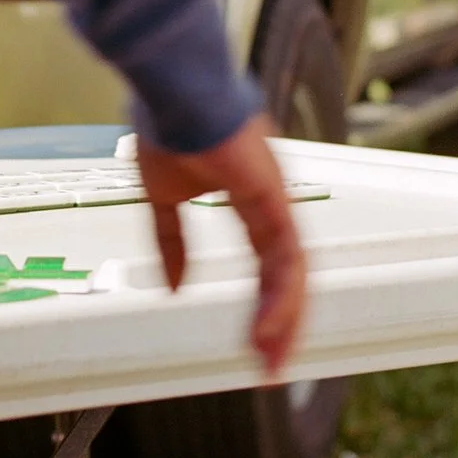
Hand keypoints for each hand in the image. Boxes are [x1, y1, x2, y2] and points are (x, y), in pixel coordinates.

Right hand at [137, 113, 308, 374]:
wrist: (170, 88)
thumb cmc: (168, 124)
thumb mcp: (164, 198)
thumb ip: (172, 243)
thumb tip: (172, 287)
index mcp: (252, 201)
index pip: (269, 265)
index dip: (266, 306)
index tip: (254, 345)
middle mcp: (272, 202)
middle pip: (289, 276)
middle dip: (282, 325)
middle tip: (268, 368)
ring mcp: (277, 199)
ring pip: (294, 272)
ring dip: (285, 319)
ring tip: (270, 359)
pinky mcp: (274, 196)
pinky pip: (287, 254)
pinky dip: (281, 293)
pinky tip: (270, 323)